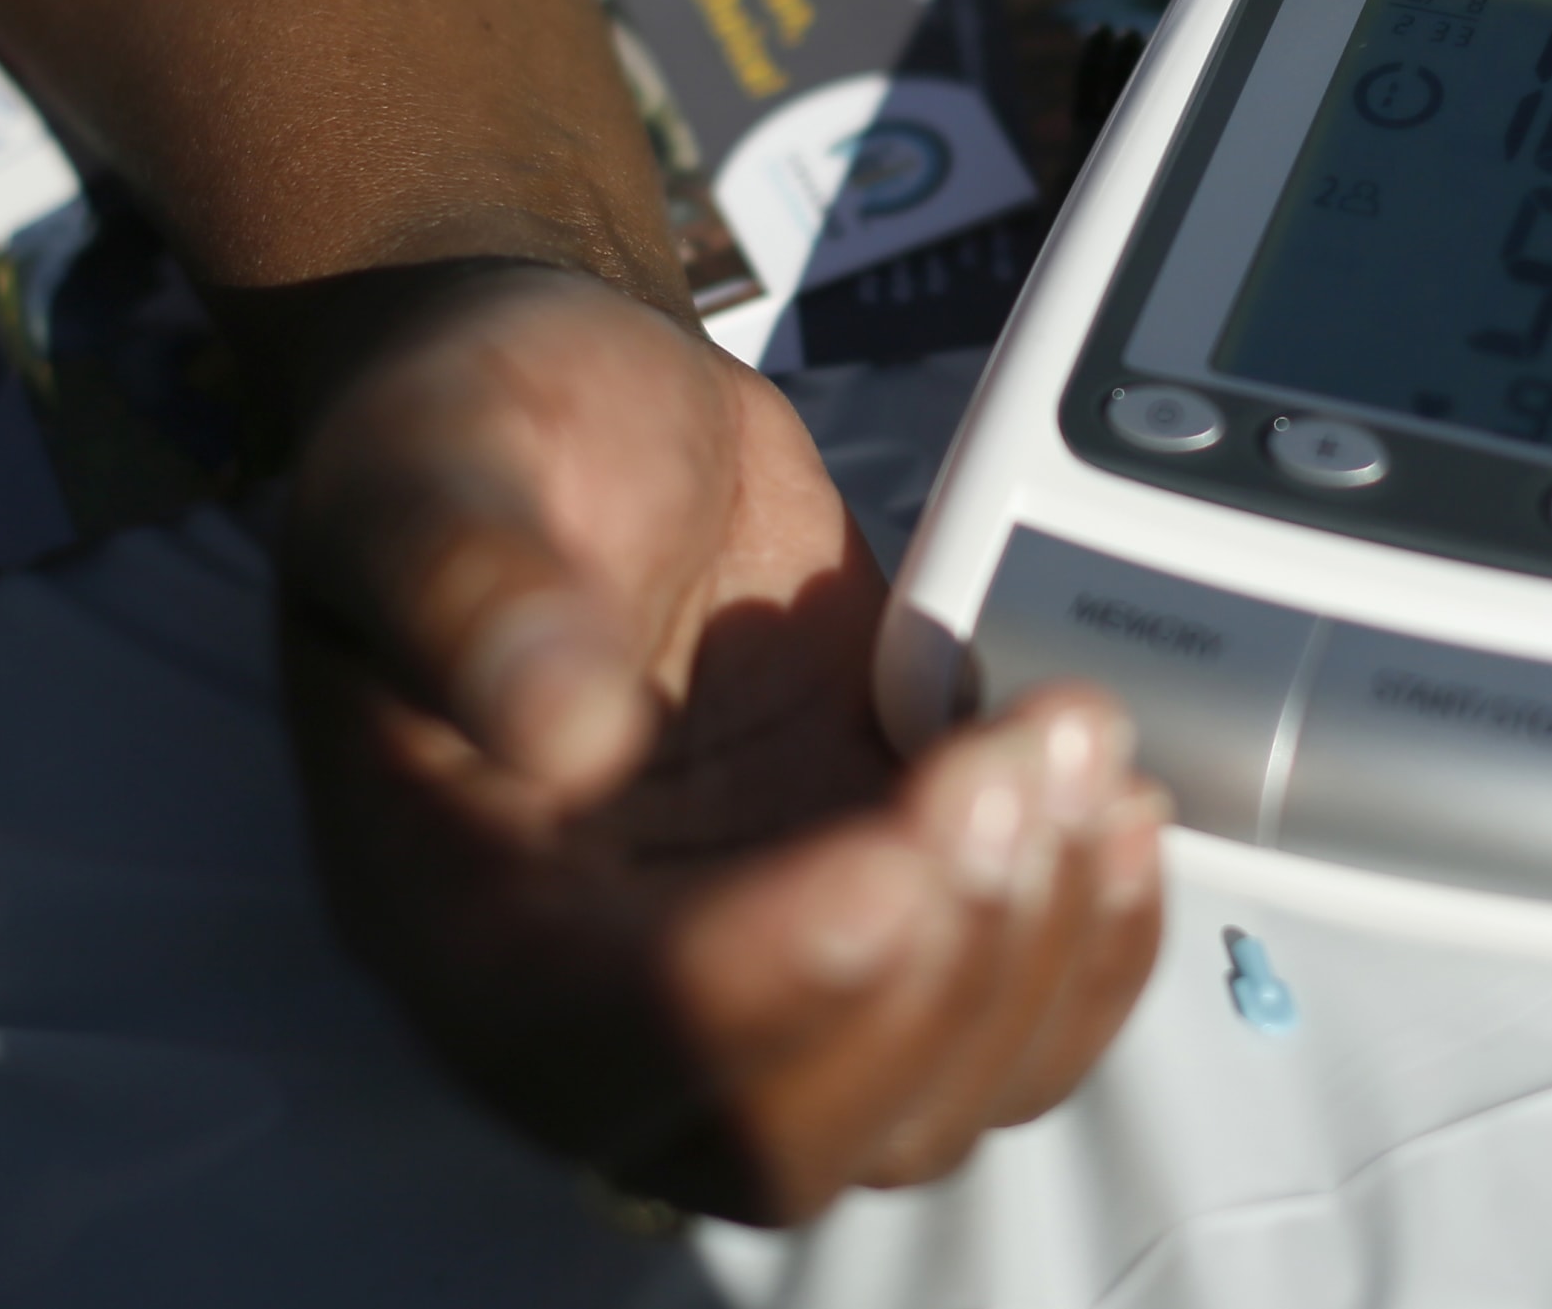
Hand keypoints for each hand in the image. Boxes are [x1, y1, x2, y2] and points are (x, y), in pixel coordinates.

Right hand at [277, 266, 1167, 1223]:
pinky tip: (1119, 808)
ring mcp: (762, 965)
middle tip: (1011, 765)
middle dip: (941, 971)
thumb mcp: (432, 477)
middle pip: (790, 1131)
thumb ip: (471, 594)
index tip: (893, 845)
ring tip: (1075, 746)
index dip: (774, 981)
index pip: (619, 1040)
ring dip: (1038, 949)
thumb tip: (560, 734)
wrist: (588, 421)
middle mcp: (607, 994)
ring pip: (922, 1103)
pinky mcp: (876, 905)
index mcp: (462, 916)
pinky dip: (1091, 941)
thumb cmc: (473, 451)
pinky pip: (1002, 1021)